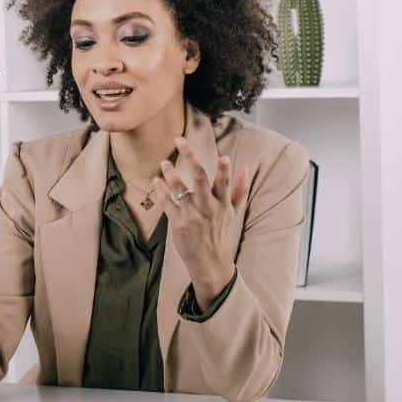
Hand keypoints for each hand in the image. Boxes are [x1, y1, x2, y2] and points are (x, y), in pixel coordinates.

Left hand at [153, 137, 247, 304]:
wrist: (209, 260)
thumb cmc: (220, 232)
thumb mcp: (233, 212)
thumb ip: (239, 190)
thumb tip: (245, 169)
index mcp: (222, 203)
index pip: (224, 184)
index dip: (224, 171)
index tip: (224, 157)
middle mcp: (207, 207)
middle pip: (199, 179)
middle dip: (190, 158)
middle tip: (180, 140)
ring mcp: (191, 214)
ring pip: (179, 189)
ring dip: (170, 173)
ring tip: (164, 163)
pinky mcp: (178, 222)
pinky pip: (167, 203)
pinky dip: (160, 190)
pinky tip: (156, 181)